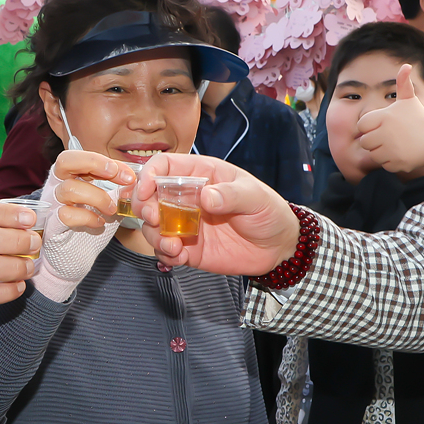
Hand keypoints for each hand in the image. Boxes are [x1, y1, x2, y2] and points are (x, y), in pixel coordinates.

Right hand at [33, 150, 126, 301]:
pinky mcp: (52, 225)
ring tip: (112, 209)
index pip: (82, 156)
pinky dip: (88, 217)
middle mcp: (57, 185)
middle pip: (65, 160)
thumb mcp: (106, 203)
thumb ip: (118, 190)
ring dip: (98, 197)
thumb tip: (136, 180)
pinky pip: (66, 214)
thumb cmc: (88, 225)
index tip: (129, 175)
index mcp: (70, 176)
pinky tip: (99, 223)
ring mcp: (52, 205)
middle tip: (116, 176)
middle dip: (95, 164)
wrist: (73, 258)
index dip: (105, 161)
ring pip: (69, 189)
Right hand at [132, 152, 298, 275]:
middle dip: (144, 207)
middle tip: (154, 218)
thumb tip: (206, 197)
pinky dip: (165, 254)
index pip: (164, 166)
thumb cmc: (268, 211)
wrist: (279, 246)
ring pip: (153, 226)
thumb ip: (231, 195)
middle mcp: (187, 198)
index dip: (149, 175)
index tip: (145, 190)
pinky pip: (165, 250)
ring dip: (154, 235)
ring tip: (172, 245)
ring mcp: (185, 224)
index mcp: (201, 174)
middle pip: (149, 196)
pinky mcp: (188, 248)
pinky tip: (178, 256)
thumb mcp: (255, 197)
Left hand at [352, 65, 423, 174]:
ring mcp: (393, 148)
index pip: (362, 125)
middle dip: (374, 141)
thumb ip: (403, 83)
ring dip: (381, 152)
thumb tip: (406, 65)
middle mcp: (387, 131)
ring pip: (373, 155)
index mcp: (386, 116)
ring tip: (396, 146)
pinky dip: (391, 162)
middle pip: (365, 141)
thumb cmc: (420, 118)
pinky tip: (402, 154)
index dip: (370, 127)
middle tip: (389, 138)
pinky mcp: (398, 162)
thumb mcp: (409, 100)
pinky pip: (384, 165)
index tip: (382, 127)